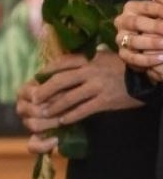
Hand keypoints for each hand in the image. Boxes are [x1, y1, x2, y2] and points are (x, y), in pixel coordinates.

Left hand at [15, 51, 138, 151]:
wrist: (144, 78)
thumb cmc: (121, 67)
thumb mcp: (102, 56)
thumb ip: (85, 60)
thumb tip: (64, 65)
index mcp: (88, 59)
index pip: (62, 63)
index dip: (47, 70)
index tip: (36, 77)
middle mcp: (90, 72)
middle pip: (60, 80)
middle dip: (44, 90)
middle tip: (34, 99)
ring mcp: (97, 87)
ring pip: (70, 97)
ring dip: (55, 106)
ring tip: (44, 114)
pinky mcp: (106, 101)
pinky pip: (84, 110)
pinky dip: (72, 116)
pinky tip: (62, 121)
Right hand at [115, 0, 162, 74]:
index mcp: (130, 8)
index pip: (145, 7)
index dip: (159, 11)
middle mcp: (122, 22)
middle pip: (136, 24)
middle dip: (156, 28)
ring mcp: (121, 39)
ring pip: (132, 41)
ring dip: (152, 44)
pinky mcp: (124, 55)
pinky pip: (132, 58)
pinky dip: (147, 60)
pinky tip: (162, 58)